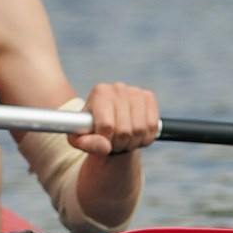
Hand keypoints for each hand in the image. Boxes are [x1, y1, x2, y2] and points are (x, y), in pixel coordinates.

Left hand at [71, 81, 159, 229]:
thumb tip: (102, 145)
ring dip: (134, 141)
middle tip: (114, 145)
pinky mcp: (151, 100)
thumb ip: (83, 142)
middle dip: (120, 142)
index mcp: (100, 92)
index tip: (103, 144)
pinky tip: (137, 136)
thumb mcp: (78, 141)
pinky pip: (154, 126)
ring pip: (141, 128)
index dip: (105, 140)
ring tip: (124, 141)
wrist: (108, 136)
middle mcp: (119, 87)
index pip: (108, 123)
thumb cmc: (89, 139)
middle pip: (125, 127)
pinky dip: (146, 136)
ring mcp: (137, 93)